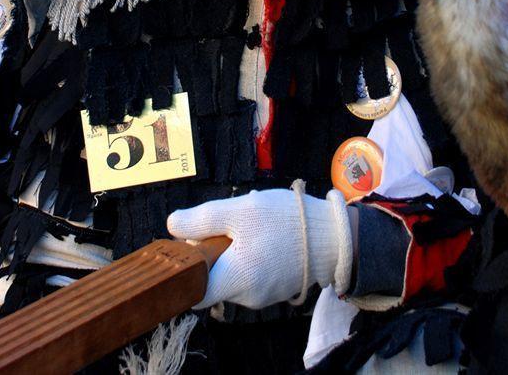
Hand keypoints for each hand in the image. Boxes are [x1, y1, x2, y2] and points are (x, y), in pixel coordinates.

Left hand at [167, 187, 352, 309]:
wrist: (336, 237)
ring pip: (233, 274)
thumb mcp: (240, 211)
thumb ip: (201, 219)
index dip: (186, 268)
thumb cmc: (287, 222)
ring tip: (253, 227)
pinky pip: (251, 275)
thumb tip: (171, 226)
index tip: (191, 244)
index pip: (194, 291)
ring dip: (234, 252)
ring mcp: (263, 297)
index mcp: (234, 280)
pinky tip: (266, 237)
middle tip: (229, 224)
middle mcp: (246, 297)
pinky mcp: (276, 290)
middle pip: (213, 278)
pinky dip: (251, 257)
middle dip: (214, 251)